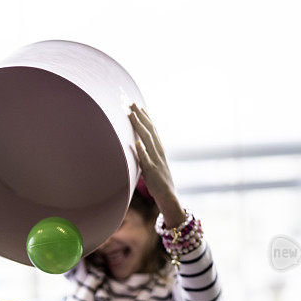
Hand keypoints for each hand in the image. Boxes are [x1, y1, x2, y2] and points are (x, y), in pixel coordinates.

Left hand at [128, 105, 184, 226]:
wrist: (169, 197)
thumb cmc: (160, 182)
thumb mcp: (154, 164)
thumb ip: (148, 154)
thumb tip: (138, 146)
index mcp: (160, 150)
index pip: (152, 130)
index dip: (146, 117)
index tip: (138, 106)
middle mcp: (159, 152)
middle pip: (149, 130)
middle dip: (140, 116)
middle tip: (131, 104)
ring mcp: (156, 161)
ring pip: (147, 141)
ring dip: (139, 127)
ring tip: (131, 116)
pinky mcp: (152, 172)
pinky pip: (146, 159)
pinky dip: (142, 150)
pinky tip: (136, 142)